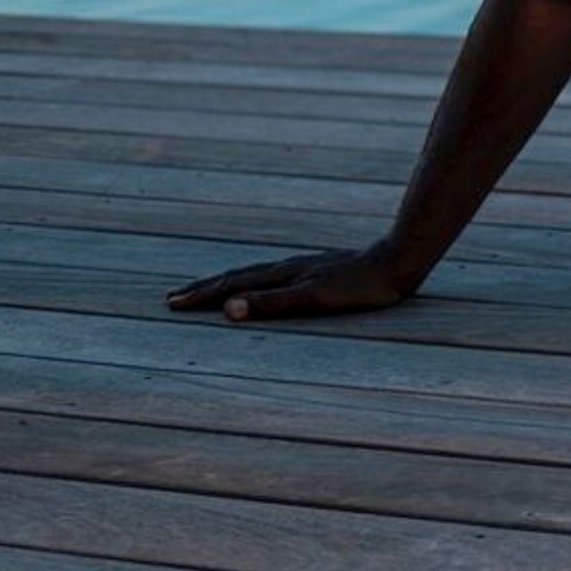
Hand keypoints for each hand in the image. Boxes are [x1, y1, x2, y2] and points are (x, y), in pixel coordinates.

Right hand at [165, 242, 419, 322]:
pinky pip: (274, 275)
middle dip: (205, 288)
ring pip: (254, 274)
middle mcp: (286, 267)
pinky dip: (254, 281)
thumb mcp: (314, 298)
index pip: (232, 286)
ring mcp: (302, 266)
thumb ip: (272, 303)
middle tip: (174, 297)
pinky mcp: (318, 269)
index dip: (203, 295)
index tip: (173, 303)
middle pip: (237, 277)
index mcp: (281, 275)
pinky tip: (261, 283)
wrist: (397, 261)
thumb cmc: (358, 287)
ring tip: (208, 288)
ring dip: (227, 283)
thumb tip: (227, 308)